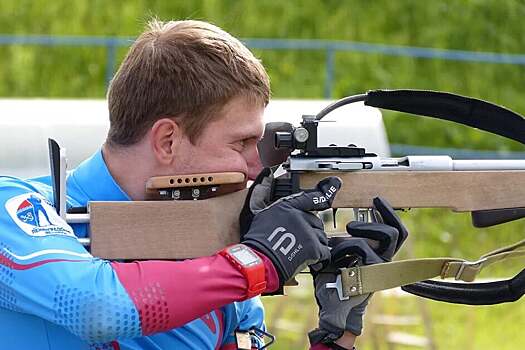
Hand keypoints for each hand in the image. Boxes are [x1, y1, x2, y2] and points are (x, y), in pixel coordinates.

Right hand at [240, 168, 341, 286]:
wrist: (260, 259)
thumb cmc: (258, 241)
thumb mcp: (263, 215)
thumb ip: (276, 207)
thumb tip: (282, 203)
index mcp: (287, 207)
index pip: (310, 197)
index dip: (325, 190)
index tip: (335, 183)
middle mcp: (299, 216)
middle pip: (316, 222)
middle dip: (311, 232)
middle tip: (300, 242)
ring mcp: (308, 232)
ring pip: (322, 237)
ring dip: (315, 245)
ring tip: (301, 252)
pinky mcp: (313, 247)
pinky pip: (325, 252)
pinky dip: (320, 258)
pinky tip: (312, 261)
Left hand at [309, 197, 408, 346]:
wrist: (331, 306)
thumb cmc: (332, 281)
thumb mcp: (337, 254)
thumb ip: (342, 239)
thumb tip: (336, 223)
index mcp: (378, 255)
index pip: (396, 233)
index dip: (389, 214)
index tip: (377, 200)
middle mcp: (384, 261)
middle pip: (399, 232)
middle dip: (387, 213)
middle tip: (372, 203)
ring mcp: (380, 267)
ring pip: (388, 235)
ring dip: (366, 226)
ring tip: (348, 228)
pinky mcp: (373, 272)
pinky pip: (362, 247)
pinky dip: (345, 245)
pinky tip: (334, 254)